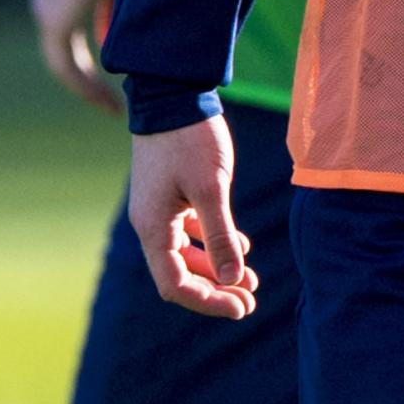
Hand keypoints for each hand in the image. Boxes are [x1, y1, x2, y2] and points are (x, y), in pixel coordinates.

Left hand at [29, 0, 120, 112]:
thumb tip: (110, 40)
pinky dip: (86, 82)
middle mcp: (47, 8)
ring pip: (66, 64)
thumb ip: (113, 14)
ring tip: (114, 108)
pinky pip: (66, 64)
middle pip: (67, 58)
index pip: (74, 45)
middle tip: (114, 107)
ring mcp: (47, 15)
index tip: (118, 87)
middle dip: (91, 84)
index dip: (94, 69)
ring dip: (89, 87)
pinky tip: (107, 98)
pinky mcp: (54, 21)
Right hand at [128, 119, 255, 318]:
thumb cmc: (190, 140)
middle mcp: (151, 224)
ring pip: (187, 253)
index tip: (242, 307)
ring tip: (252, 279)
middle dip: (216, 290)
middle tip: (251, 300)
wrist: (173, 96)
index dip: (208, 302)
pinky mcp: (172, 194)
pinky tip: (241, 245)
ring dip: (217, 268)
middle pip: (181, 273)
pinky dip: (213, 243)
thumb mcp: (211, 188)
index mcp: (153, 229)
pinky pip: (190, 231)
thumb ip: (220, 235)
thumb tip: (234, 279)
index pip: (175, 284)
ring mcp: (160, 209)